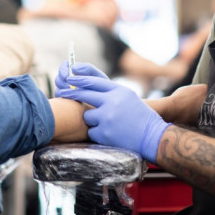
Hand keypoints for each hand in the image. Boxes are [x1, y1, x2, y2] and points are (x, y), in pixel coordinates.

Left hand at [55, 61, 170, 162]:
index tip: (69, 77)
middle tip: (61, 92)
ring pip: (87, 116)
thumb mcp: (128, 97)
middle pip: (84, 94)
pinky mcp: (104, 134)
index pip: (93, 81)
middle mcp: (112, 102)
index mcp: (118, 91)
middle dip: (71, 93)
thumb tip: (88, 86)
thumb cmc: (141, 116)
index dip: (79, 79)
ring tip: (109, 125)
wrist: (153, 138)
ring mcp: (107, 118)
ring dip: (93, 120)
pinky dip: (98, 134)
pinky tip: (111, 135)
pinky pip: (92, 131)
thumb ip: (110, 92)